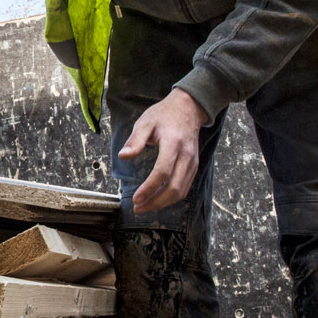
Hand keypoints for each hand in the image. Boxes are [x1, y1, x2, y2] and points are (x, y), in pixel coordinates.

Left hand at [118, 89, 209, 213]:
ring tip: (145, 207)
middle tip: (138, 208)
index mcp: (173, 143)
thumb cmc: (164, 115)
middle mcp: (186, 156)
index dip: (149, 188)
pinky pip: (184, 188)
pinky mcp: (194, 167)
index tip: (136, 198)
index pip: (163, 172)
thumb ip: (135, 140)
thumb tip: (123, 156)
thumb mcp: (145, 122)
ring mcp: (192, 163)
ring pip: (181, 191)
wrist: (188, 109)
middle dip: (155, 202)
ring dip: (163, 203)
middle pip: (174, 187)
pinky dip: (171, 198)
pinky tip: (157, 200)